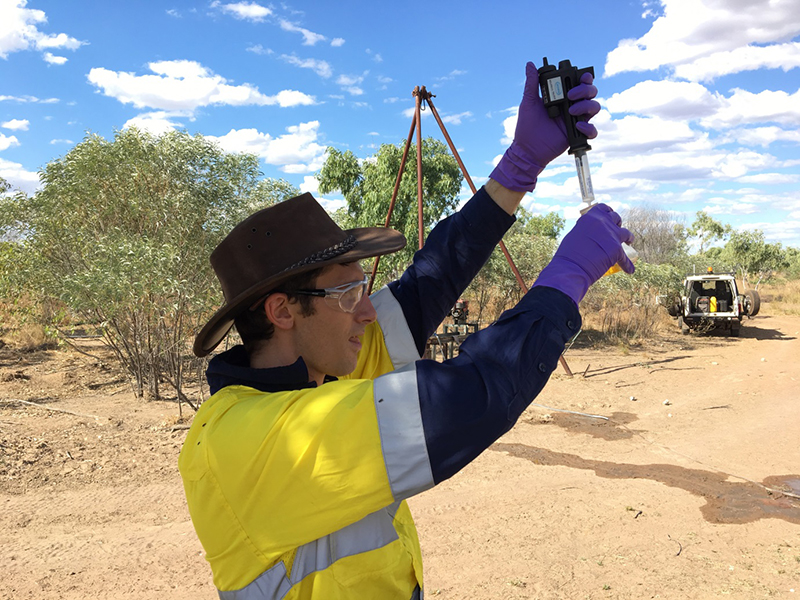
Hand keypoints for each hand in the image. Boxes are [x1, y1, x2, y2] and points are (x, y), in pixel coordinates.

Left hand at [490, 63, 600, 192]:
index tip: (581, 77)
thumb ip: (532, 83)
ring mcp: (576, 120)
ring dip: (586, 106)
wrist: (527, 148)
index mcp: (563, 97)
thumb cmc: (527, 126)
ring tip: (570, 112)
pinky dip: (589, 127)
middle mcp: (572, 106)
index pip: (580, 83)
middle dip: (585, 90)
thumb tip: (530, 64)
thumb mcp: (529, 102)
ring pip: (595, 107)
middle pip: (591, 92)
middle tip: (570, 96)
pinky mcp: (577, 134)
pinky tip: (578, 127)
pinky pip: (592, 130)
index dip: (585, 77)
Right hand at [533, 204, 633, 305]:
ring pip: (626, 233)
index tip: (610, 215)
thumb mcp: (575, 234)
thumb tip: (591, 234)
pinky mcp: (617, 250)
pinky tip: (630, 270)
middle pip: (616, 218)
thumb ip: (586, 230)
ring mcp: (612, 235)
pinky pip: (625, 258)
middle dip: (616, 224)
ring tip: (629, 241)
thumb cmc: (568, 254)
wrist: (571, 267)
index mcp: (591, 216)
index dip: (608, 212)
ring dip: (628, 237)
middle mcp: (603, 222)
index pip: (603, 208)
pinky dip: (627, 265)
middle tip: (615, 230)